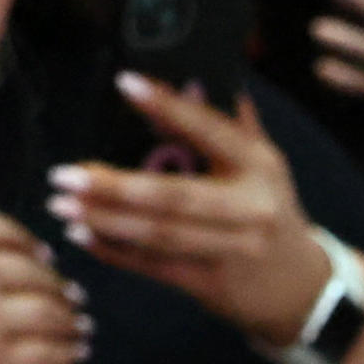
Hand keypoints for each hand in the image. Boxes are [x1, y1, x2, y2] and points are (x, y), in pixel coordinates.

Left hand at [52, 76, 337, 346]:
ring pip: (159, 234)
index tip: (125, 83)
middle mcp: (250, 208)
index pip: (211, 130)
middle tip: (65, 174)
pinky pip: (155, 267)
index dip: (169, 107)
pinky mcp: (213, 284)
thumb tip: (194, 76)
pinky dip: (115, 251)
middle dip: (114, 186)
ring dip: (104, 219)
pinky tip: (83, 233)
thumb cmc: (272, 214)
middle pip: (174, 197)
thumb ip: (231, 125)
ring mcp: (233, 251)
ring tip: (62, 202)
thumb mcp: (264, 167)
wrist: (301, 287)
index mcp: (260, 166)